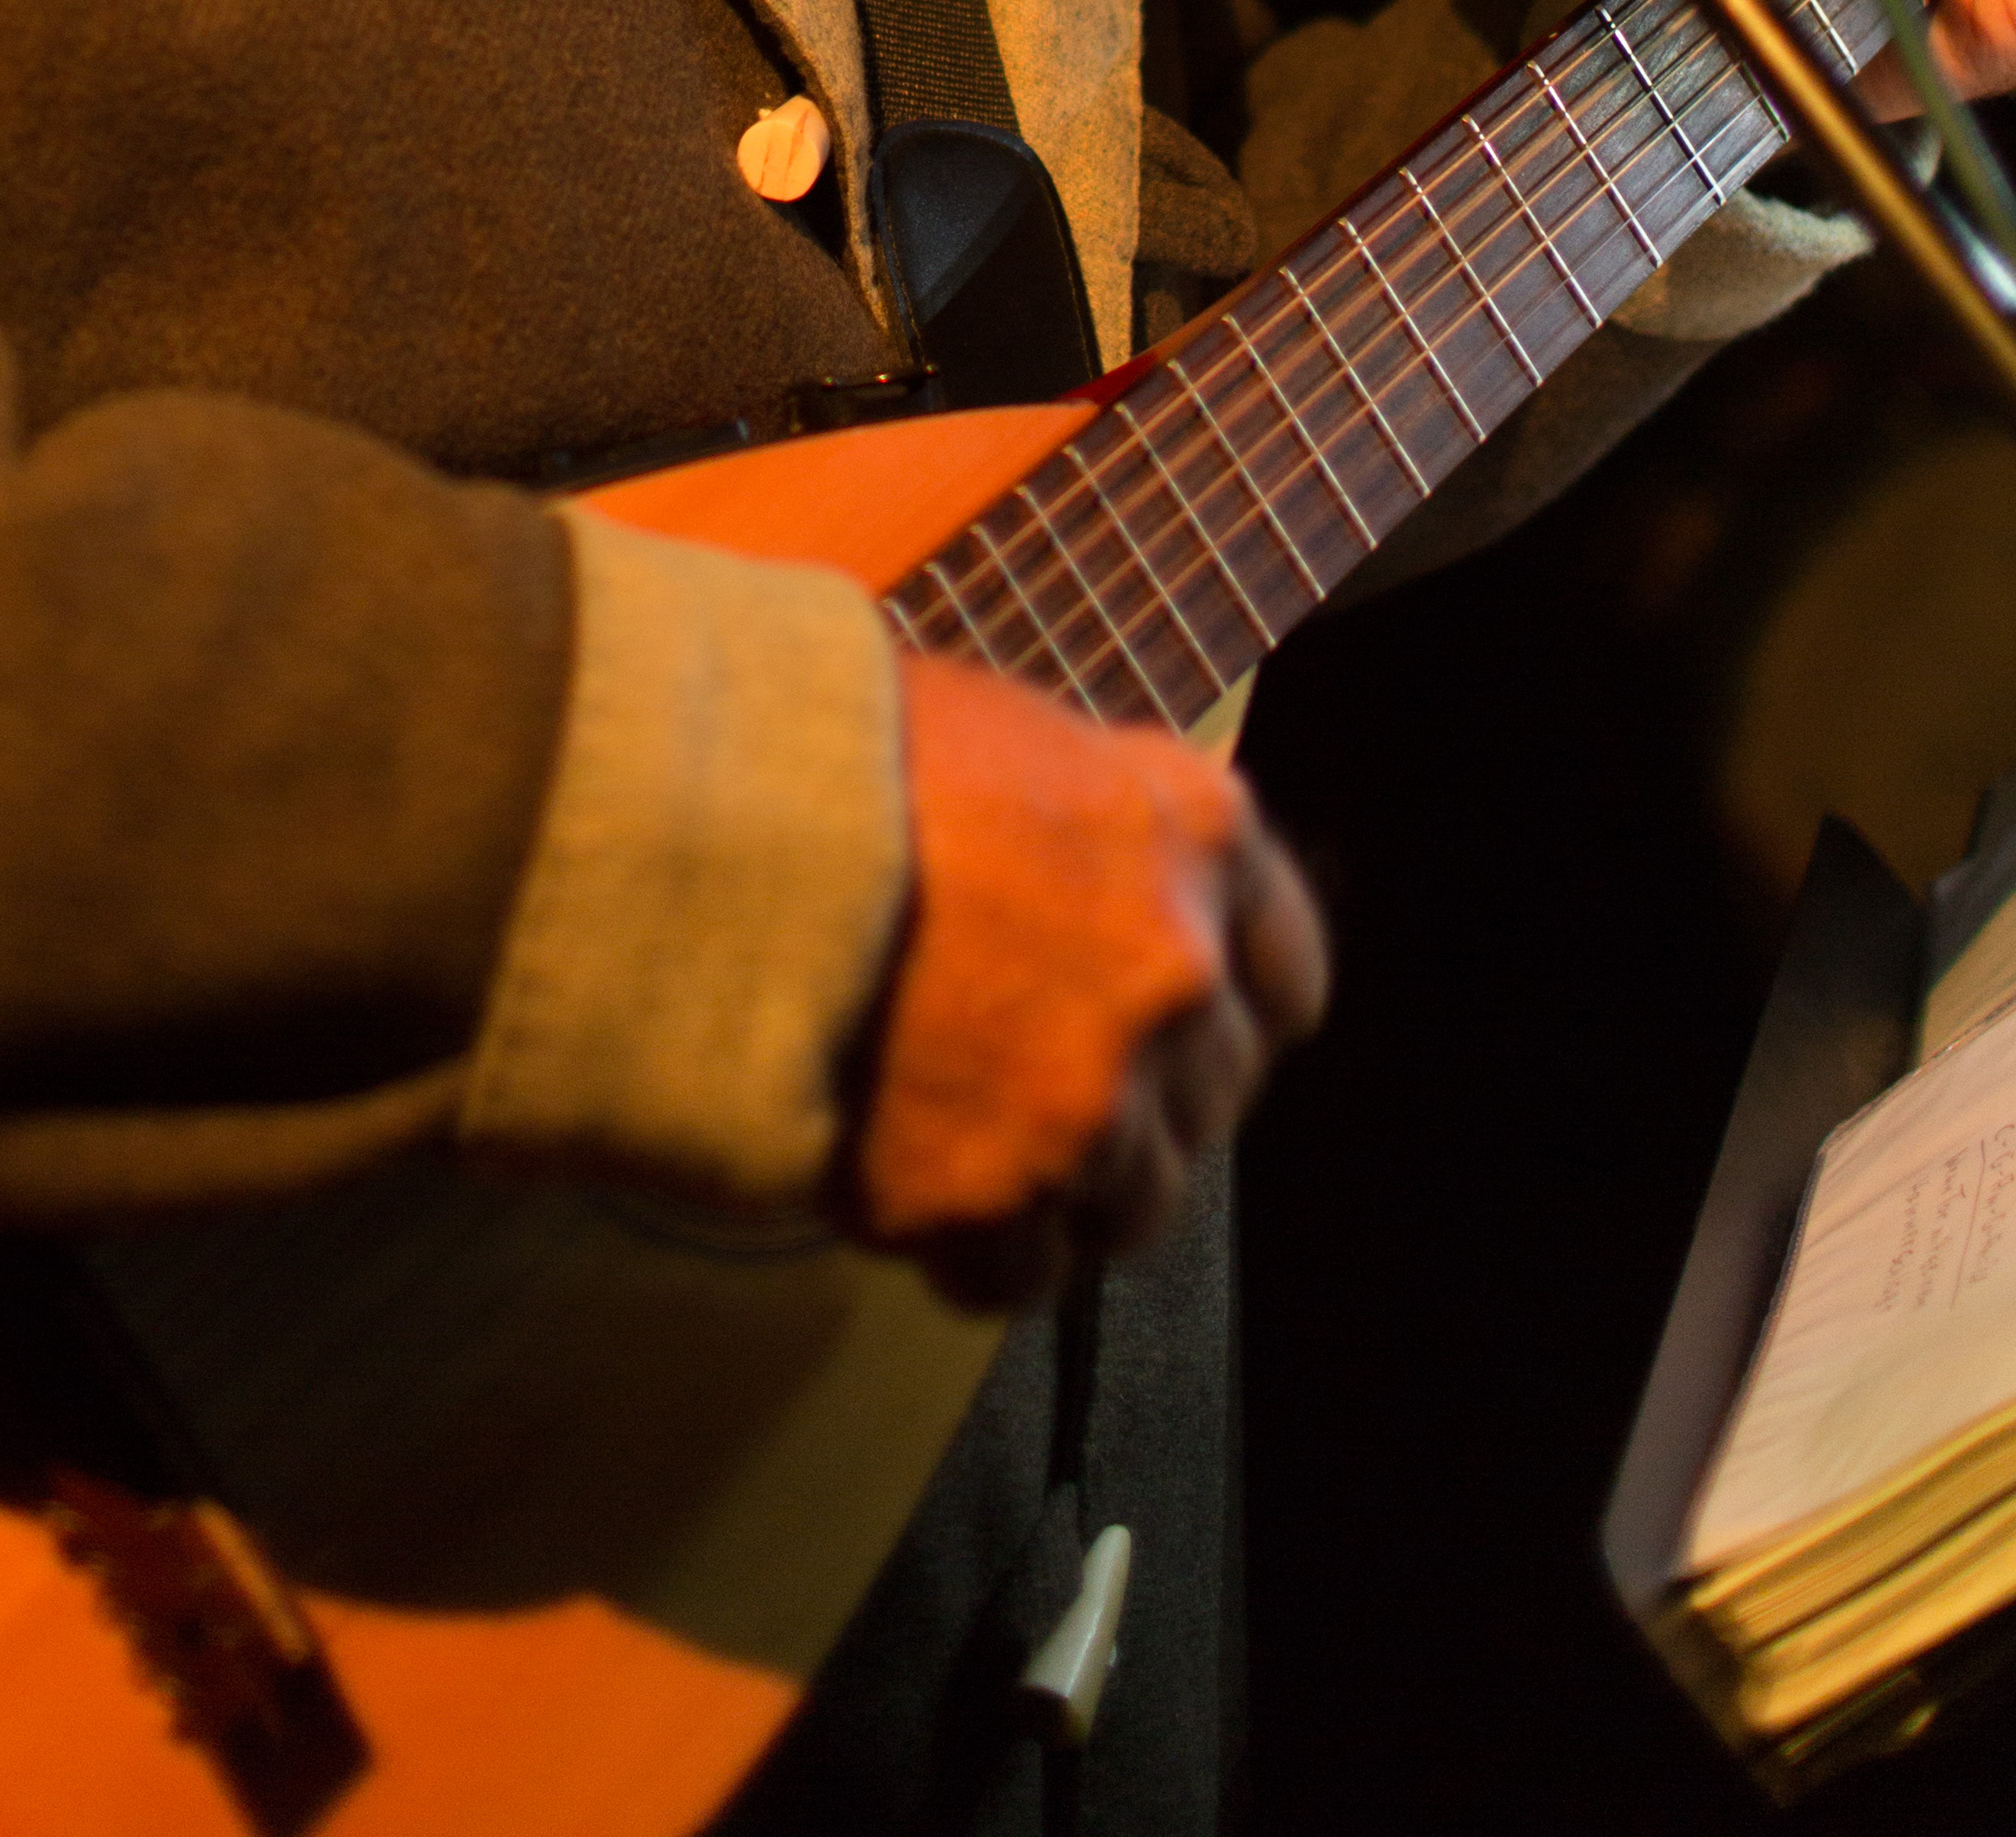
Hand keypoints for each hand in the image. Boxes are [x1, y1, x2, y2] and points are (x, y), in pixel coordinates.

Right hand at [845, 649, 1328, 1310]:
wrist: (727, 821)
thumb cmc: (849, 750)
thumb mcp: (1019, 737)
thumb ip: (1101, 831)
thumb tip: (1098, 893)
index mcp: (1198, 836)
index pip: (1288, 975)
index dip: (1226, 1008)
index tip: (1180, 1026)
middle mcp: (1175, 974)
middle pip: (1208, 1102)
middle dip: (1137, 1099)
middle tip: (1039, 1079)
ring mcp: (1093, 1098)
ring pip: (1129, 1208)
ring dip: (1065, 1189)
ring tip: (973, 1146)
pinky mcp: (992, 1195)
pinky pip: (1018, 1278)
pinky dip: (975, 1254)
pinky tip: (915, 1196)